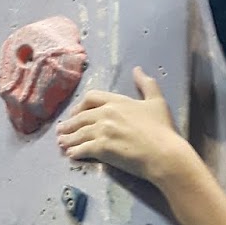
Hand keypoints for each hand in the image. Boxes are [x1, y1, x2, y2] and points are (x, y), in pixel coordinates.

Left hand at [56, 67, 182, 181]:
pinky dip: (75, 152)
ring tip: (62, 143)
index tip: (75, 113)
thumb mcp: (157, 101)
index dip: (80, 106)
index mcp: (117, 101)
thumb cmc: (163, 129)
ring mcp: (102, 131)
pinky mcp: (102, 148)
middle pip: (80, 117)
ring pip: (79, 133)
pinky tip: (70, 155)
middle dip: (69, 124)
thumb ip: (146, 84)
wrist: (164, 153)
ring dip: (68, 138)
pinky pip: (82, 149)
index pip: (91, 98)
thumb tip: (138, 69)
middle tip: (62, 130)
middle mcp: (106, 114)